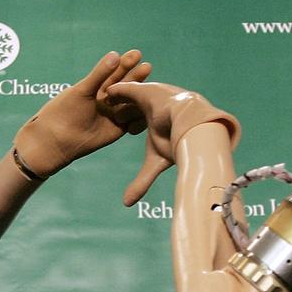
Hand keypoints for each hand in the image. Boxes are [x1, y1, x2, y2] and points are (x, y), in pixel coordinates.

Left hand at [12, 50, 152, 177]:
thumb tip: (115, 54)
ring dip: (140, 94)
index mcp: (97, 87)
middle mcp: (108, 99)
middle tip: (147, 66)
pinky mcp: (120, 128)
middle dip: (136, 76)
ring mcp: (115, 113)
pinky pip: (134, 120)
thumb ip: (99, 74)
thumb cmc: (65, 111)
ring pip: (131, 101)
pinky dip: (140, 113)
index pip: (114, 72)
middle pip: (126, 85)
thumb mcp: (82, 90)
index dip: (125, 63)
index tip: (136, 54)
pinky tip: (147, 105)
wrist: (58, 140)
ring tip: (148, 88)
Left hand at [104, 81, 239, 206]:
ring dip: (114, 98)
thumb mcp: (155, 164)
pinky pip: (125, 87)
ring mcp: (149, 95)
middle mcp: (152, 107)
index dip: (125, 123)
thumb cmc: (178, 144)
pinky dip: (115, 90)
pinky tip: (104, 91)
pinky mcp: (145, 89)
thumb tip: (126, 203)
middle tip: (100, 111)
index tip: (113, 128)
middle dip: (116, 109)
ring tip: (98, 99)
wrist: (192, 127)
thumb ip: (140, 182)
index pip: (135, 119)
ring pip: (126, 96)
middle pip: (128, 106)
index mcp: (154, 120)